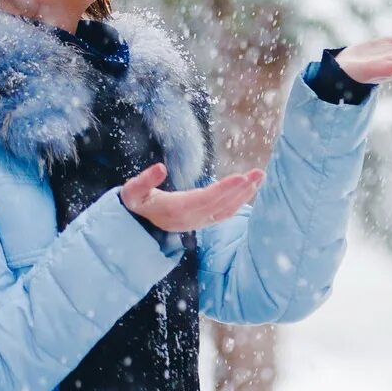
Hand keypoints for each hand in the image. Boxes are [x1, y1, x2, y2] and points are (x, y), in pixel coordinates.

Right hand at [120, 162, 265, 232]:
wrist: (137, 223)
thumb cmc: (136, 202)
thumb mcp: (132, 191)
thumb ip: (144, 180)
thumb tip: (160, 167)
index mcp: (176, 210)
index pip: (205, 199)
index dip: (224, 189)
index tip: (241, 177)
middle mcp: (191, 219)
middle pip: (221, 204)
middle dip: (241, 188)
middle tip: (259, 172)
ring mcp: (198, 222)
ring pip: (227, 210)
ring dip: (245, 195)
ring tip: (259, 177)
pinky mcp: (203, 221)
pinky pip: (225, 213)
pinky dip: (239, 201)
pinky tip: (249, 189)